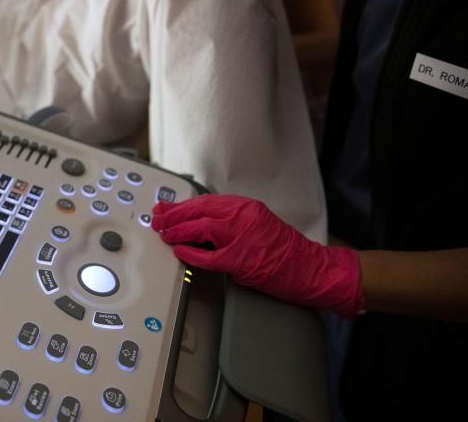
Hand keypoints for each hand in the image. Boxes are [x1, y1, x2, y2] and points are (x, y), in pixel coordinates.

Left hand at [152, 195, 363, 317]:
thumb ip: (230, 220)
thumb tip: (198, 224)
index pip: (204, 201)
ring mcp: (241, 237)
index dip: (181, 205)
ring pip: (200, 228)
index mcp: (245, 206)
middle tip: (157, 220)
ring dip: (178, 231)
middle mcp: (242, 216)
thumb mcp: (256, 223)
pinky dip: (190, 253)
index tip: (165, 207)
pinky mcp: (240, 260)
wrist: (311, 267)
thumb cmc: (285, 249)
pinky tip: (180, 252)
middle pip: (198, 210)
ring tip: (164, 234)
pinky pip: (207, 255)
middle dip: (173, 215)